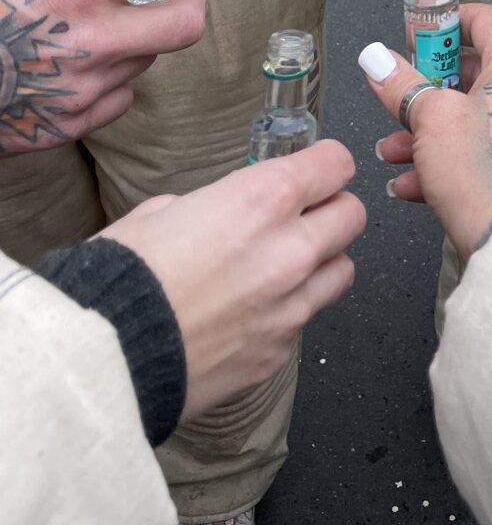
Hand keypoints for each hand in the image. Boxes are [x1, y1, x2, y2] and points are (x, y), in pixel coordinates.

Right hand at [0, 0, 215, 155]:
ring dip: (139, 38)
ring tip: (100, 27)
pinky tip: (81, 66)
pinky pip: (122, 95)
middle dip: (190, 0)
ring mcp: (85, 87)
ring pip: (149, 56)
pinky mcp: (75, 124)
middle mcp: (89, 40)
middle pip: (187, 21)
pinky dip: (112, 78)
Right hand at [101, 140, 364, 420]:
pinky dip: (289, 311)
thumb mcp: (161, 211)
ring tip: (283, 268)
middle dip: (331, 211)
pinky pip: (305, 320)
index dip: (325, 165)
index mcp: (261, 200)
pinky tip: (250, 314)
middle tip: (303, 218)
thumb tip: (222, 212)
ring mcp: (290, 306)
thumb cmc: (122, 278)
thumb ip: (213, 204)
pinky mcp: (278, 352)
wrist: (103, 360)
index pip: (335, 164)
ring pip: (343, 270)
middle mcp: (290, 250)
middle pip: (353, 215)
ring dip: (322, 263)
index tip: (314, 170)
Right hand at [359, 4, 491, 265]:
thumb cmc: (485, 170)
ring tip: (390, 150)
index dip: (444, 22)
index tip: (415, 35)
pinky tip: (407, 184)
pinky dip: (436, 165)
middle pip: (468, 73)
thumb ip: (401, 85)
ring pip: (462, 118)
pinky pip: (467, 155)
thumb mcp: (430, 117)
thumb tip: (377, 59)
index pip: (484, 20)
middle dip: (423, 89)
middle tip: (397, 95)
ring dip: (420, 132)